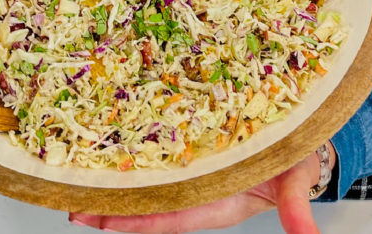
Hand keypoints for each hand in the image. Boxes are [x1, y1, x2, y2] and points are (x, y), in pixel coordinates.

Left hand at [69, 144, 334, 232]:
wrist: (296, 146)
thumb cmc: (295, 164)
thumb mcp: (295, 184)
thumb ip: (296, 211)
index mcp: (217, 203)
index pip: (170, 219)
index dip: (137, 224)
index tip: (105, 225)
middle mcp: (198, 191)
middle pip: (149, 205)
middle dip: (112, 210)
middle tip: (75, 209)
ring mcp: (193, 172)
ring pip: (149, 183)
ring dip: (117, 187)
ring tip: (79, 188)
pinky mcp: (194, 152)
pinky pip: (161, 158)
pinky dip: (137, 160)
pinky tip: (113, 155)